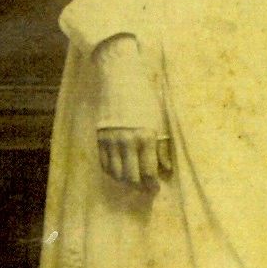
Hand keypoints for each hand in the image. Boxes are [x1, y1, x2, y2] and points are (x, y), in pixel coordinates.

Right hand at [93, 34, 172, 189]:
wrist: (119, 79)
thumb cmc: (144, 98)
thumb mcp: (158, 120)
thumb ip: (161, 146)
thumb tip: (166, 168)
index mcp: (146, 136)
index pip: (149, 171)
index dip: (152, 184)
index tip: (155, 188)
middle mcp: (127, 141)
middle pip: (131, 177)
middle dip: (140, 186)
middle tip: (145, 188)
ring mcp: (111, 140)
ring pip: (116, 173)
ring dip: (125, 181)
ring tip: (133, 180)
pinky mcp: (99, 138)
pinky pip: (104, 164)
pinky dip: (112, 172)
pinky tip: (119, 171)